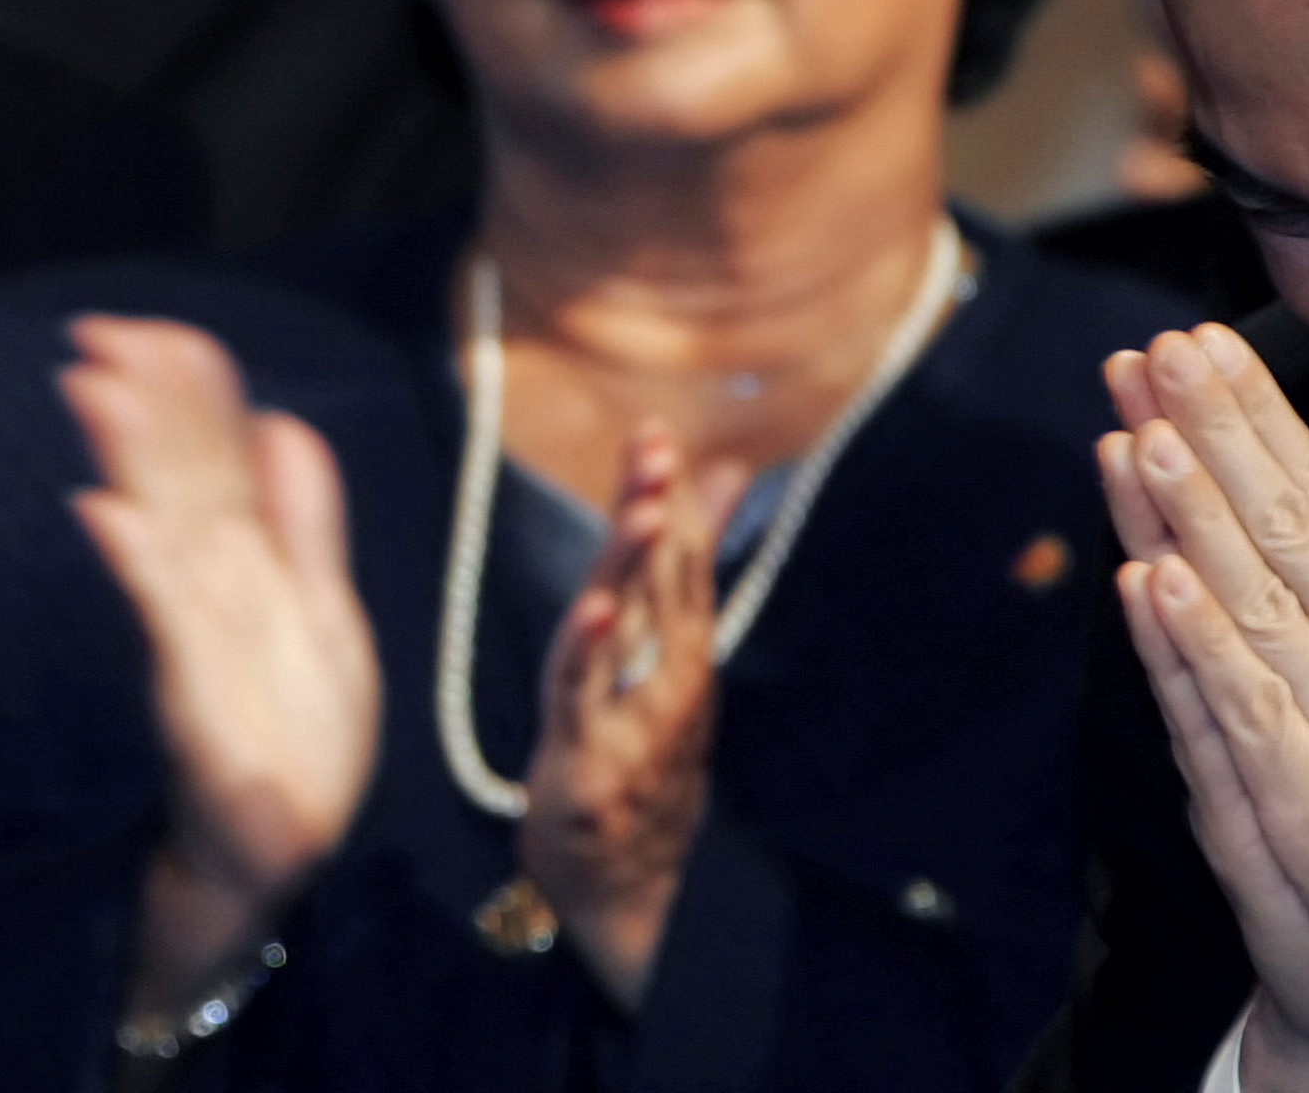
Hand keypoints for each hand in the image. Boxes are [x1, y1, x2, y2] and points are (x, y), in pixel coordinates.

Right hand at [60, 317, 379, 1018]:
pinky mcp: (194, 695)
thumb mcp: (321, 609)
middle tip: (96, 332)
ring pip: (163, 526)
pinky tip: (106, 514)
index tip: (152, 330)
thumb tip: (282, 423)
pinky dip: (138, 564)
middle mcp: (214, 589)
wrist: (280, 850)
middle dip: (142, 402)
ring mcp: (199, 638)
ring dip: (129, 456)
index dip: (188, 392)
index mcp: (248, 562)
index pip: (214, 455)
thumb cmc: (294, 733)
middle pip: (177, 477)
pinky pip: (167, 619)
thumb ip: (304, 521)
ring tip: (92, 384)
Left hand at [520, 426, 744, 1010]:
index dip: (668, 492)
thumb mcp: (671, 647)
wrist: (633, 877)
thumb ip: (693, 556)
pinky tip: (595, 606)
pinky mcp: (590, 758)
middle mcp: (670, 672)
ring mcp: (635, 715)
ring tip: (639, 509)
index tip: (656, 431)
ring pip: (633, 629)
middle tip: (656, 450)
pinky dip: (591, 648)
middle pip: (663, 580)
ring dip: (635, 566)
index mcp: (684, 643)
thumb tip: (722, 472)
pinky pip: (586, 695)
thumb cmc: (647, 748)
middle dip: (657, 511)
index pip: (681, 555)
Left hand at [1101, 327, 1308, 1092]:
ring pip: (1254, 605)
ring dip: (1193, 519)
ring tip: (1142, 435)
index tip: (1208, 351)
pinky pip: (1247, 717)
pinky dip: (1199, 650)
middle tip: (1157, 357)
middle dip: (1215, 435)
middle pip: (1283, 527)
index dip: (1260, 419)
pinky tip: (1153, 585)